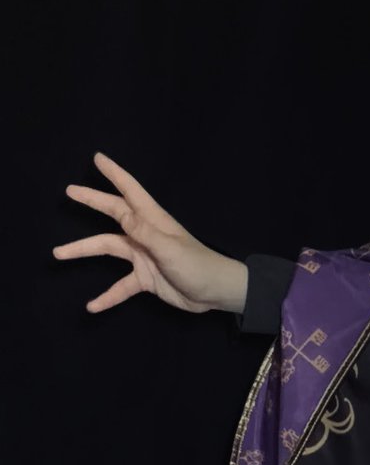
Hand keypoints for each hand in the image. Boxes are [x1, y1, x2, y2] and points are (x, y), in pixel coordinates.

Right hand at [53, 152, 247, 314]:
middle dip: (92, 201)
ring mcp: (143, 256)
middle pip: (113, 214)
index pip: (130, 191)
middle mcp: (144, 234)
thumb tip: (122, 214)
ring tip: (58, 253)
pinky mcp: (145, 279)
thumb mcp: (169, 248)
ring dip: (84, 251)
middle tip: (69, 192)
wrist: (215, 293)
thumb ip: (145, 232)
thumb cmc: (197, 265)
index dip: (115, 173)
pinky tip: (92, 306)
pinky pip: (120, 286)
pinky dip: (107, 296)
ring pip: (107, 249)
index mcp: (153, 220)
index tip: (98, 158)